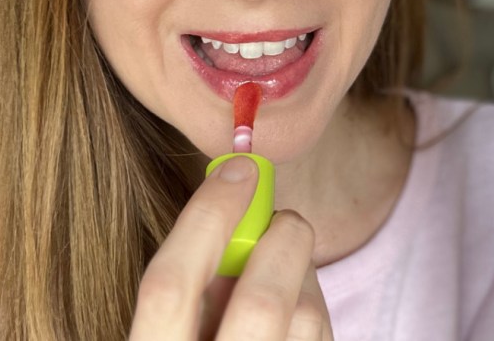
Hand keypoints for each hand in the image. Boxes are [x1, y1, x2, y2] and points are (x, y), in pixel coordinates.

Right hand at [130, 156, 333, 339]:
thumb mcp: (167, 333)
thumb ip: (186, 296)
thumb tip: (231, 222)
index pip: (169, 287)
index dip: (206, 217)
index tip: (238, 170)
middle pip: (262, 304)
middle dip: (282, 241)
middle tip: (285, 219)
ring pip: (307, 318)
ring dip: (304, 277)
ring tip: (285, 278)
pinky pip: (326, 336)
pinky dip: (316, 310)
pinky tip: (297, 317)